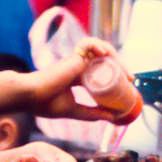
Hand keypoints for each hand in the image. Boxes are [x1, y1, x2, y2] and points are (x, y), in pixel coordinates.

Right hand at [25, 38, 141, 125]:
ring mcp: (75, 60)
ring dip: (114, 56)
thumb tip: (113, 117)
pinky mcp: (72, 57)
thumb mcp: (75, 111)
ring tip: (124, 70)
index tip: (127, 86)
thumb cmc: (46, 103)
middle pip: (104, 61)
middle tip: (131, 80)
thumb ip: (92, 114)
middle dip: (120, 67)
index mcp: (78, 77)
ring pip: (99, 50)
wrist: (30, 96)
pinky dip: (98, 45)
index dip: (115, 76)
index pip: (101, 72)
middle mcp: (78, 66)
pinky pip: (88, 43)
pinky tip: (106, 54)